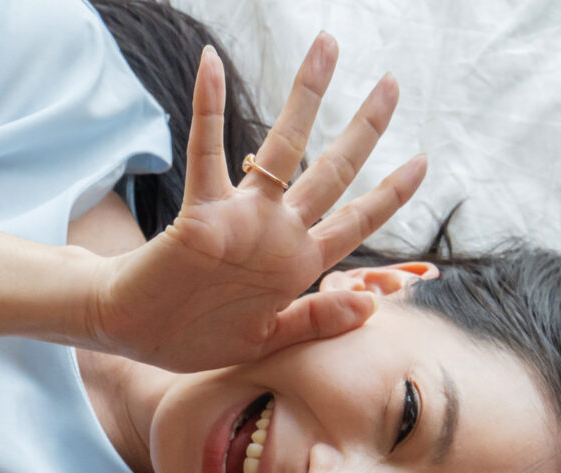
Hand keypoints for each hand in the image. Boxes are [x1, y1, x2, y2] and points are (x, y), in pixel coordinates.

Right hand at [87, 35, 427, 371]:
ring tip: (327, 46)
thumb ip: (317, 321)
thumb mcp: (268, 339)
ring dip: (306, 96)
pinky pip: (205, 152)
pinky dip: (207, 107)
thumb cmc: (197, 337)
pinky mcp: (200, 212)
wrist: (136, 334)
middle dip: (365, 128)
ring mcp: (242, 217)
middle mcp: (277, 230)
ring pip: (282, 146)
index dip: (391, 193)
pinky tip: (212, 63)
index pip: (357, 220)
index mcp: (298, 262)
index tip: (424, 160)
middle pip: (333, 170)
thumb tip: (373, 307)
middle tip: (394, 82)